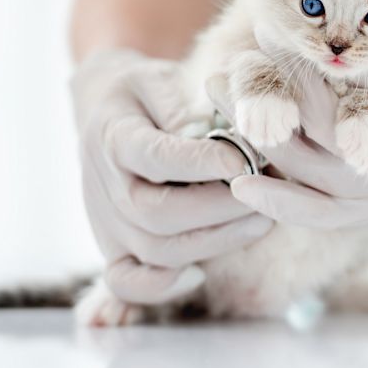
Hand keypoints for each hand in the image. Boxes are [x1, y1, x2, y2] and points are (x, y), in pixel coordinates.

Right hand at [72, 49, 272, 303]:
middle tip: (263, 194)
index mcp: (113, 136)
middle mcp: (105, 185)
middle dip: (218, 208)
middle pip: (156, 213)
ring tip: (260, 221)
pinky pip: (126, 281)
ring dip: (214, 241)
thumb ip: (184, 107)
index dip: (199, 162)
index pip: (154, 158)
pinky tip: (200, 272)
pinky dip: (160, 287)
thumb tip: (216, 138)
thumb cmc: (145, 93)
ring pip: (156, 250)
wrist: (104, 110)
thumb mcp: (161, 80)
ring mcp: (106, 222)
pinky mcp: (113, 247)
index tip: (242, 159)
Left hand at [207, 36, 367, 229]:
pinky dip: (271, 199)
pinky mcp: (357, 216)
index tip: (300, 14)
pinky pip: (307, 213)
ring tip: (220, 85)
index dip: (337, 51)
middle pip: (330, 121)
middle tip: (255, 32)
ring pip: (306, 164)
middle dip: (287, 75)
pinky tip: (236, 179)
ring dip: (256, 124)